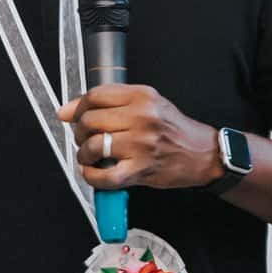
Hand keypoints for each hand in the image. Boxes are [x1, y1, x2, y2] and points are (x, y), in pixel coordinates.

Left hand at [58, 85, 220, 190]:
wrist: (205, 154)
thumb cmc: (173, 130)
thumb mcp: (147, 104)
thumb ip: (110, 103)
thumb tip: (66, 111)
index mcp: (142, 97)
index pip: (95, 96)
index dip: (77, 107)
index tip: (73, 116)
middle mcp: (142, 117)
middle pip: (89, 120)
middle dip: (79, 132)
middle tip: (85, 139)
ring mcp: (142, 144)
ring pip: (93, 146)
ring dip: (84, 155)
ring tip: (90, 156)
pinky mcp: (142, 168)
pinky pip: (104, 176)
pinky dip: (92, 176)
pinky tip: (94, 172)